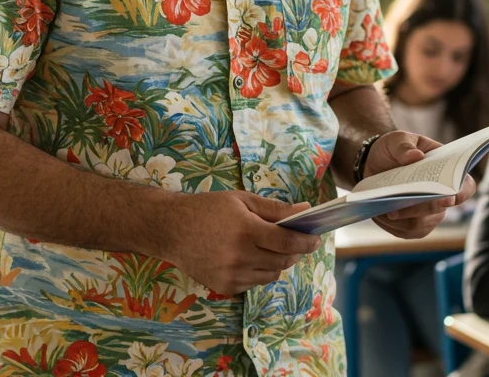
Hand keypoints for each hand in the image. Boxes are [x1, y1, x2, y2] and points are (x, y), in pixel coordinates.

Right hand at [158, 191, 320, 295]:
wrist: (171, 229)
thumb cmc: (208, 208)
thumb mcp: (242, 200)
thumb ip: (275, 209)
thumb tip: (305, 211)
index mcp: (246, 230)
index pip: (287, 241)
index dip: (305, 241)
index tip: (316, 238)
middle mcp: (240, 256)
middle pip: (282, 261)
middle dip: (294, 251)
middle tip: (296, 240)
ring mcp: (232, 275)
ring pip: (271, 275)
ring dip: (278, 262)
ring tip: (271, 247)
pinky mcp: (224, 287)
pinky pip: (254, 283)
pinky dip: (260, 271)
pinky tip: (251, 256)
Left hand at [364, 131, 476, 239]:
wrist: (373, 162)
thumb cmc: (393, 149)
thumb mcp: (397, 139)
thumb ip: (405, 145)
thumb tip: (416, 156)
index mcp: (446, 170)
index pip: (465, 185)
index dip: (461, 193)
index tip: (448, 196)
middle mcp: (442, 195)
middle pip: (440, 209)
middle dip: (421, 207)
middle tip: (401, 204)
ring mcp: (429, 213)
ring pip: (421, 224)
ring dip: (402, 217)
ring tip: (385, 209)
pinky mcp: (414, 226)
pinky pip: (407, 232)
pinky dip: (393, 226)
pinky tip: (380, 215)